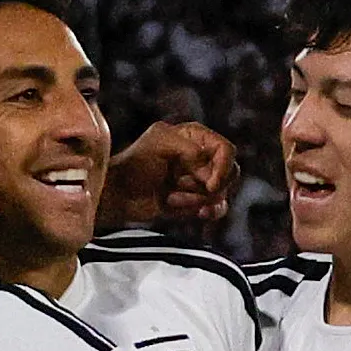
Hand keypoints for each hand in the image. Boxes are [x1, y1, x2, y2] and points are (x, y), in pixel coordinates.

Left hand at [101, 121, 237, 228]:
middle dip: (208, 186)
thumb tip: (208, 168)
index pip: (225, 149)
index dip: (223, 167)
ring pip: (221, 193)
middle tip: (180, 186)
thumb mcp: (158, 144)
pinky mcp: (196, 200)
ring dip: (197, 199)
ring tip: (171, 198)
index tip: (209, 184)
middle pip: (230, 173)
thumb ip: (187, 149)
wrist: (120, 195)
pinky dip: (209, 211)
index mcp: (195, 137)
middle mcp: (201, 157)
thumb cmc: (134, 165)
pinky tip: (197, 213)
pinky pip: (218, 207)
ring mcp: (200, 180)